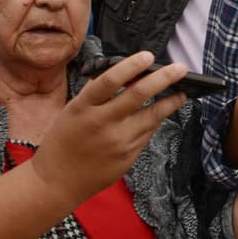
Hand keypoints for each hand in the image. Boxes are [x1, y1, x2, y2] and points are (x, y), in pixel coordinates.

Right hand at [34, 51, 187, 206]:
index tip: (149, 56)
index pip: (110, 80)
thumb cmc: (64, 141)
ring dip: (171, 102)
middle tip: (181, 68)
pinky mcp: (128, 156)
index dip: (131, 65)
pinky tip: (163, 113)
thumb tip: (125, 72)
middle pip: (139, 94)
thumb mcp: (72, 111)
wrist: (56, 182)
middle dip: (164, 78)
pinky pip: (148, 134)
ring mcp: (117, 141)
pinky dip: (156, 121)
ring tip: (182, 92)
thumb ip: (96, 93)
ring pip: (152, 116)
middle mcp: (102, 123)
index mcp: (83, 107)